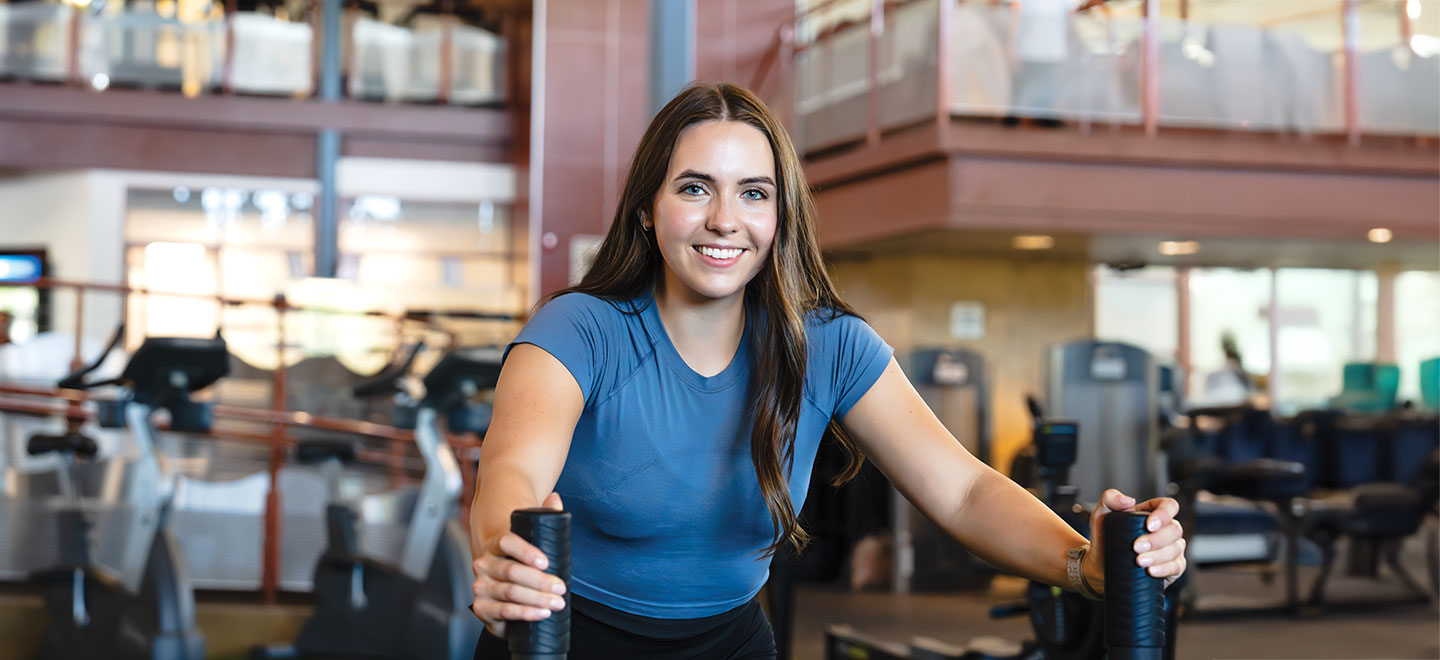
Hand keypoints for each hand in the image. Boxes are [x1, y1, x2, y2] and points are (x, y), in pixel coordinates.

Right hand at [470, 493, 567, 637]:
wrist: (503, 587)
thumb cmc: (523, 562)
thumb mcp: (534, 540)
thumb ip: (546, 517)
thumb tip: (555, 498)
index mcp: (495, 543)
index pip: (506, 541)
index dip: (526, 551)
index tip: (546, 562)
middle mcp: (484, 563)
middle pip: (511, 570)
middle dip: (540, 581)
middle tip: (561, 588)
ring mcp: (480, 586)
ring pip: (509, 592)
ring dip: (536, 599)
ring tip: (557, 603)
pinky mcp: (482, 608)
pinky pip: (503, 611)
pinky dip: (524, 613)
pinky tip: (540, 613)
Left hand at [1084, 489, 1185, 593]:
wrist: (1101, 563)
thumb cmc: (1105, 537)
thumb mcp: (1101, 514)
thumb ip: (1110, 499)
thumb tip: (1128, 500)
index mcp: (1152, 512)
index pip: (1169, 506)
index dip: (1163, 514)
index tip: (1149, 525)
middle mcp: (1166, 529)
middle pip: (1174, 529)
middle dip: (1156, 540)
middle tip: (1136, 547)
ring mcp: (1171, 547)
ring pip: (1176, 549)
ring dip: (1158, 556)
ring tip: (1139, 561)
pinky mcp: (1173, 566)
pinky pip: (1177, 567)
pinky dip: (1164, 569)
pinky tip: (1150, 570)